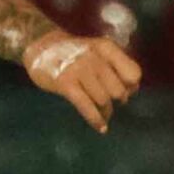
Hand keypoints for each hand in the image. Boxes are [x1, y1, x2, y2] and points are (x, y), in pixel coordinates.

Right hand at [25, 32, 141, 133]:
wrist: (40, 45)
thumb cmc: (74, 52)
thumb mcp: (97, 51)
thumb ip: (116, 66)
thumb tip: (133, 91)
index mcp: (106, 48)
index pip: (133, 73)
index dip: (132, 86)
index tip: (127, 91)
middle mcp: (95, 58)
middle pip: (119, 90)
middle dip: (118, 100)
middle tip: (111, 102)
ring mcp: (79, 70)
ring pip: (104, 100)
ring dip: (106, 112)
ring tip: (104, 114)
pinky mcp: (66, 84)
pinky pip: (87, 107)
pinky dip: (96, 120)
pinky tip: (101, 128)